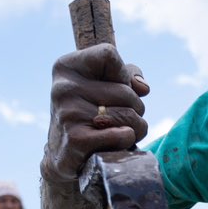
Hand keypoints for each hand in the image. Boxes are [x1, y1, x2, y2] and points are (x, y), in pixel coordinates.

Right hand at [40, 44, 150, 186]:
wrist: (64, 154)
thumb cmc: (90, 113)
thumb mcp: (102, 84)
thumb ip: (126, 75)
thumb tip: (143, 88)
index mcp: (66, 67)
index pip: (108, 54)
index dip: (123, 75)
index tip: (114, 88)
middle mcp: (64, 88)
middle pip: (127, 92)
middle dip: (135, 108)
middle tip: (120, 118)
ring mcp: (69, 113)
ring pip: (130, 116)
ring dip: (136, 128)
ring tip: (120, 131)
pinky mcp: (77, 140)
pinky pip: (123, 135)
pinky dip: (128, 140)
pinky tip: (115, 143)